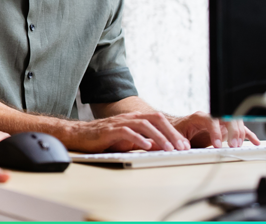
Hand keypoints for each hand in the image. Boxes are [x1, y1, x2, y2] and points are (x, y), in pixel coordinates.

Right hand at [68, 111, 191, 152]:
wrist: (80, 135)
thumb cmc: (105, 138)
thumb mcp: (128, 141)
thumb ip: (144, 142)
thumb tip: (162, 148)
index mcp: (135, 118)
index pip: (159, 120)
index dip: (173, 131)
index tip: (185, 145)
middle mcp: (129, 117)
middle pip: (155, 119)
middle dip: (171, 133)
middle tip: (182, 147)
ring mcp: (119, 123)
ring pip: (144, 124)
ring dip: (159, 137)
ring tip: (169, 149)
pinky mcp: (109, 130)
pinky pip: (127, 132)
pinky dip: (138, 139)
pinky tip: (146, 147)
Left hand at [169, 111, 260, 147]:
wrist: (179, 126)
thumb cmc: (178, 130)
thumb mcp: (176, 134)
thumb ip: (180, 139)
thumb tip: (185, 147)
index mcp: (199, 117)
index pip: (210, 120)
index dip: (215, 132)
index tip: (217, 145)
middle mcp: (211, 117)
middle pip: (226, 118)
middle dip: (232, 130)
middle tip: (233, 145)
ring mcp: (219, 121)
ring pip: (234, 121)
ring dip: (239, 132)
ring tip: (239, 146)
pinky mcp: (225, 128)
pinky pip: (238, 128)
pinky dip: (247, 134)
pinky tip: (255, 142)